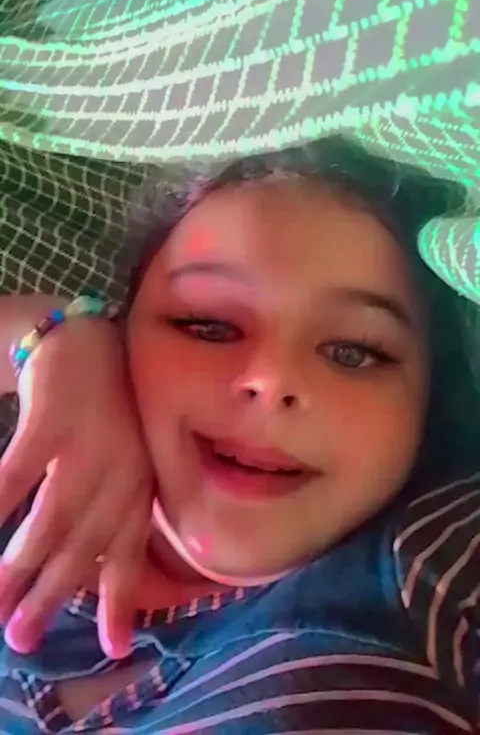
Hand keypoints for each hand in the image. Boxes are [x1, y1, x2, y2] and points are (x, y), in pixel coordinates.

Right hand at [0, 318, 153, 658]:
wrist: (89, 339)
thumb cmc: (106, 413)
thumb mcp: (123, 462)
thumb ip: (112, 512)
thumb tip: (92, 581)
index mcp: (140, 483)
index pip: (131, 550)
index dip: (121, 601)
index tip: (112, 650)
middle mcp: (124, 468)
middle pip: (85, 545)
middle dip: (52, 597)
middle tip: (21, 639)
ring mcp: (91, 443)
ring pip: (52, 520)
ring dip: (19, 568)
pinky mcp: (54, 420)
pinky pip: (15, 476)